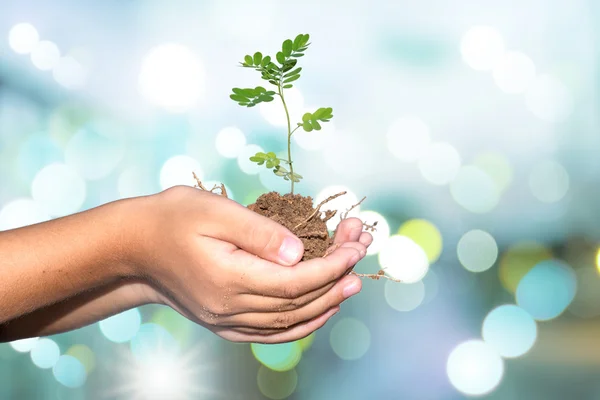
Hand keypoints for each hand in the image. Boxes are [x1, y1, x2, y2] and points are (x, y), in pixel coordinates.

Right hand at [130, 186, 371, 343]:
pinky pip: (270, 333)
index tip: (354, 246)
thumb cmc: (173, 219)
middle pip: (297, 302)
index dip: (331, 266)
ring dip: (325, 303)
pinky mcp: (224, 323)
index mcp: (229, 279)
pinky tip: (319, 311)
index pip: (295, 281)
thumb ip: (259, 232)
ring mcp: (226, 321)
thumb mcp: (215, 211)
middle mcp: (229, 308)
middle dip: (335, 279)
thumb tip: (298, 252)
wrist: (134, 248)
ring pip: (288, 322)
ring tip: (351, 284)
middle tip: (360, 256)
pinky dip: (301, 324)